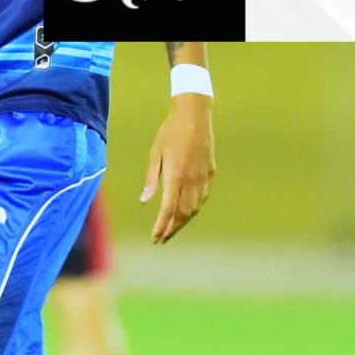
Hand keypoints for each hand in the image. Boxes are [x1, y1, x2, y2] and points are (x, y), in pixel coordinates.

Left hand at [139, 96, 214, 242]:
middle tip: (161, 239)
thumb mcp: (155, 153)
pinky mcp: (209, 173)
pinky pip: (202, 198)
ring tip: (171, 230)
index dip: (161, 226)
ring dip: (183, 222)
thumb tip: (145, 200)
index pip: (168, 209)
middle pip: (182, 213)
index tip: (155, 237)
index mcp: (175, 175)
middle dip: (171, 229)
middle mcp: (191, 179)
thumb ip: (151, 178)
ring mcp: (202, 177)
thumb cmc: (170, 132)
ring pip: (194, 208)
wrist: (194, 115)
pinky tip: (186, 213)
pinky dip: (193, 209)